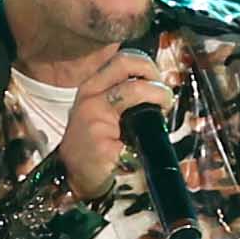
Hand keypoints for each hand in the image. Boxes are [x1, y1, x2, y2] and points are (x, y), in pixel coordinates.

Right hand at [50, 51, 176, 202]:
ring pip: (133, 89)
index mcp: (92, 87)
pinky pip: (136, 130)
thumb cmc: (94, 146)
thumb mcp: (103, 113)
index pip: (122, 59)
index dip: (147, 65)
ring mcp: (93, 118)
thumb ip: (124, 97)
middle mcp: (89, 96)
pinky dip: (149, 133)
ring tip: (164, 110)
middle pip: (126, 63)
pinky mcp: (100, 142)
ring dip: (158, 96)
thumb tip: (160, 88)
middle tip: (163, 94)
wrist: (76, 178)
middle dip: (152, 73)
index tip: (158, 81)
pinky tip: (147, 142)